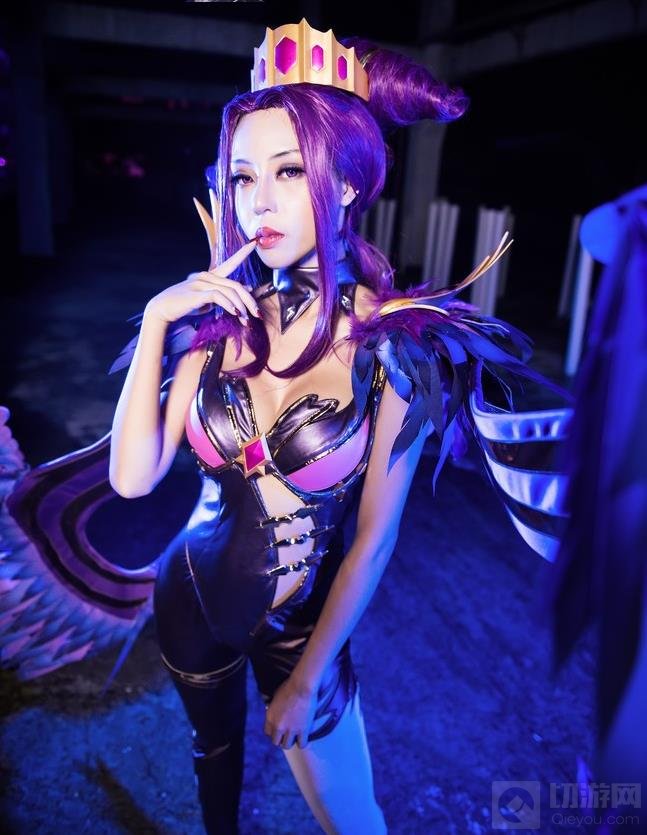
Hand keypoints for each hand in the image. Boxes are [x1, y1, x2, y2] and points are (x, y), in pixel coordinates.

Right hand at [144, 238, 260, 326]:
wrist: (163, 310)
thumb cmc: (185, 306)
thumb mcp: (207, 301)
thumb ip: (224, 295)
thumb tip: (247, 288)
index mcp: (209, 276)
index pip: (229, 263)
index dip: (242, 253)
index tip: (253, 244)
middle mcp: (206, 276)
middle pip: (235, 285)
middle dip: (249, 300)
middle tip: (257, 314)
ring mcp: (201, 283)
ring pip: (230, 292)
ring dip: (241, 306)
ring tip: (245, 319)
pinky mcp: (198, 293)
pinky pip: (219, 297)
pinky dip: (229, 305)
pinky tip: (234, 313)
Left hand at [264, 677, 318, 749]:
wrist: (302, 686)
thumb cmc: (289, 687)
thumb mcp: (275, 698)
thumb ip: (274, 709)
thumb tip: (275, 713)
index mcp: (270, 717)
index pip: (268, 733)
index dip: (273, 732)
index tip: (278, 730)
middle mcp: (278, 726)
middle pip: (276, 742)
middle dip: (280, 739)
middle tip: (286, 734)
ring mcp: (290, 729)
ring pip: (287, 745)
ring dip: (290, 741)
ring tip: (294, 737)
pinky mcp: (302, 730)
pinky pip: (301, 744)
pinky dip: (302, 742)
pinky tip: (303, 738)